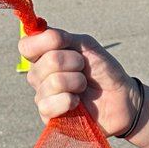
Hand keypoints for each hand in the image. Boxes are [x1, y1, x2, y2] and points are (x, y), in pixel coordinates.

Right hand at [18, 27, 139, 138]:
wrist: (121, 98)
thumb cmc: (103, 71)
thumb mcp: (86, 45)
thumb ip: (61, 37)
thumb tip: (39, 31)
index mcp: (44, 56)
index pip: (26, 46)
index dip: (45, 42)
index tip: (65, 42)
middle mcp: (39, 75)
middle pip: (45, 62)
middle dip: (73, 62)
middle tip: (84, 69)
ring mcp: (42, 96)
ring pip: (51, 82)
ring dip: (76, 82)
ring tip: (84, 86)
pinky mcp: (48, 116)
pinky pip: (49, 105)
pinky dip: (69, 101)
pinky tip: (78, 102)